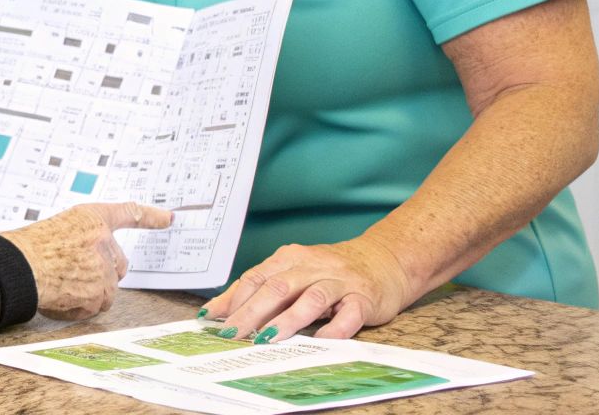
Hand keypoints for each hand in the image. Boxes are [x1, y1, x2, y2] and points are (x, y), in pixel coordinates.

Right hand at [2, 202, 172, 320]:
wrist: (19, 266)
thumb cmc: (30, 248)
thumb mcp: (58, 230)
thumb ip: (83, 241)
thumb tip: (94, 263)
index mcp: (90, 218)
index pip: (128, 212)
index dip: (150, 216)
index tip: (168, 217)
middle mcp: (102, 238)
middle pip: (119, 265)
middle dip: (104, 275)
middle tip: (75, 275)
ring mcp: (103, 265)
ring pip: (107, 290)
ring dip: (88, 294)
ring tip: (60, 286)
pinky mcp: (99, 290)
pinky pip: (95, 306)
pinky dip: (78, 307)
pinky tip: (60, 297)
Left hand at [201, 236, 416, 341]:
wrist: (384, 260)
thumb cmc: (329, 271)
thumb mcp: (293, 272)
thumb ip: (261, 288)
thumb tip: (219, 310)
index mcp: (291, 258)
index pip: (256, 277)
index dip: (234, 298)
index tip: (214, 319)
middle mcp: (313, 266)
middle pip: (278, 287)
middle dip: (252, 312)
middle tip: (233, 334)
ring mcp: (340, 281)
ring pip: (311, 298)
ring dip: (288, 320)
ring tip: (268, 338)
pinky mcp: (364, 298)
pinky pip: (349, 314)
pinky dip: (334, 328)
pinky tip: (320, 341)